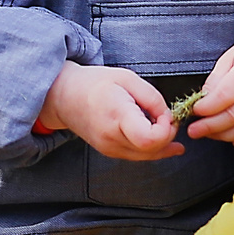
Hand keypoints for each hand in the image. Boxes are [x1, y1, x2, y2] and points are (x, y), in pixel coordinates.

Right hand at [42, 62, 181, 161]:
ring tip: (164, 124)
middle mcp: (112, 137)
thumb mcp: (127, 78)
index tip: (165, 114)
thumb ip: (152, 98)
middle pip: (152, 149)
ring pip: (148, 156)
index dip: (166, 128)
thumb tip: (168, 117)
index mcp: (117, 115)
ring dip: (162, 143)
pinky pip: (139, 156)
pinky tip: (164, 140)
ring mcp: (110, 148)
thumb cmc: (94, 84)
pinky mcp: (110, 152)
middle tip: (166, 116)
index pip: (149, 138)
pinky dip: (153, 148)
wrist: (65, 97)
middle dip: (168, 134)